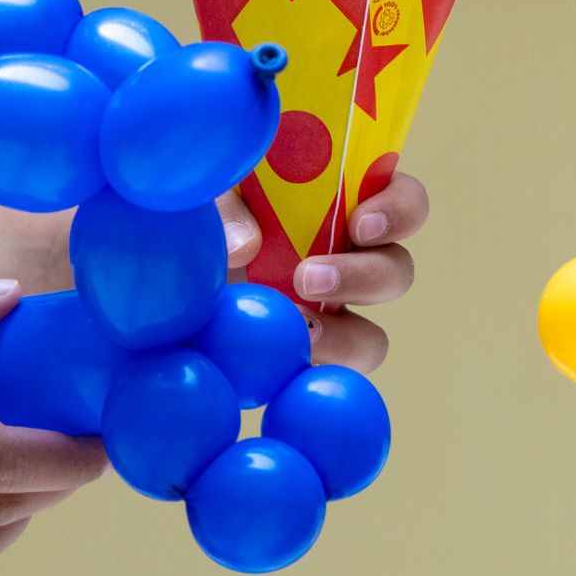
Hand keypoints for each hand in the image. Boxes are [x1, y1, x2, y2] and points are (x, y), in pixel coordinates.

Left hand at [218, 172, 427, 373]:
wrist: (172, 284)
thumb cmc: (205, 219)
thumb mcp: (210, 196)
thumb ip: (228, 208)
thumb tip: (246, 246)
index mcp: (343, 206)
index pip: (403, 200)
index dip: (398, 211)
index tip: (360, 224)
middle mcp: (349, 263)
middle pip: (396, 271)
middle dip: (363, 277)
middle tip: (308, 278)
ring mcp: (331, 318)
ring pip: (372, 337)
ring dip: (342, 337)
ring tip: (296, 330)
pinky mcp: (308, 358)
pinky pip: (329, 379)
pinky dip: (312, 372)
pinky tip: (280, 363)